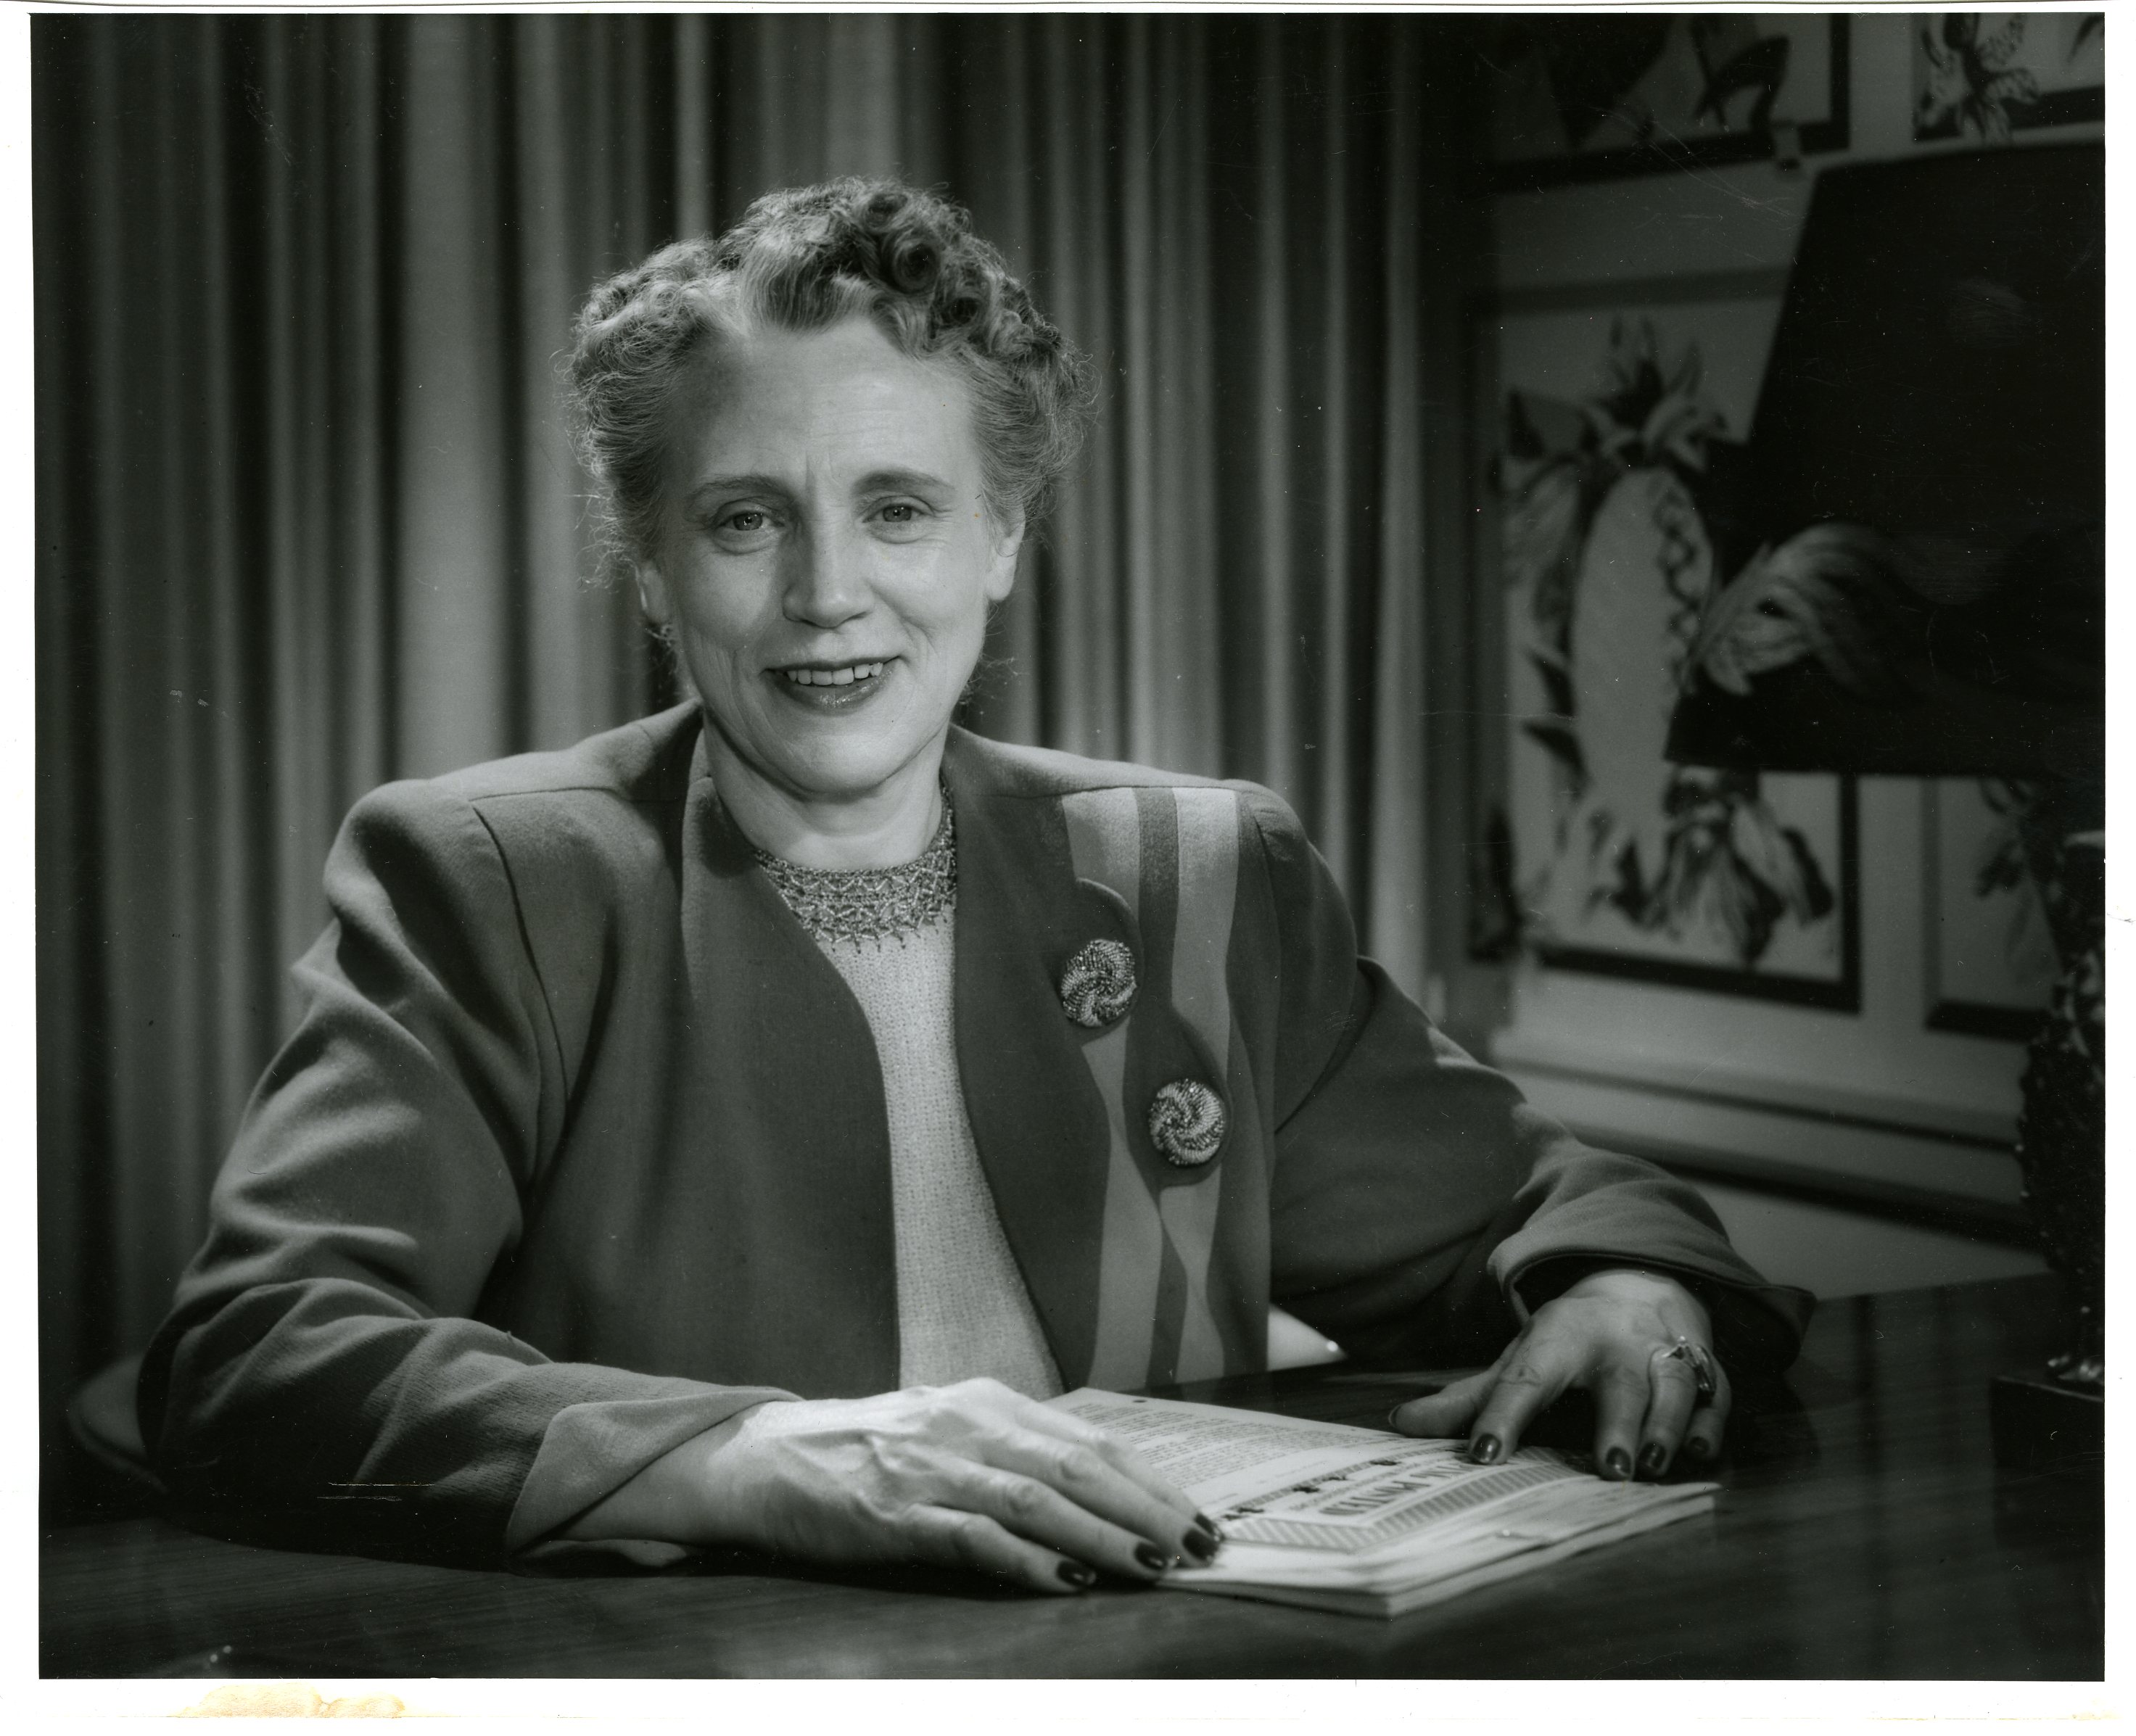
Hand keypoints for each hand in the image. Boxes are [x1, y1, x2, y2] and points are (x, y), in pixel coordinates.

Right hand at [656, 1378, 1218, 1594]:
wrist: (765, 1458)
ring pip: (1032, 1499)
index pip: (1087, 1439)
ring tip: (1151, 1564)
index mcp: (984, 1402)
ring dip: (1100, 1533)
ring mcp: (926, 1468)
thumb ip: (1015, 1455)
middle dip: (1145, 1507)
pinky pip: (968, 1535)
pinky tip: (1064, 1579)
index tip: (1200, 1516)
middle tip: (1199, 1546)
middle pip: (1073, 1465)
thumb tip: (1106, 1494)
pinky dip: (1022, 1557)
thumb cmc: (868, 1452)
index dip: (1150, 1479)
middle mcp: (963, 1425)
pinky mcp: (890, 1514)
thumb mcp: (950, 1434)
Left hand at [1386, 1269, 1729, 1479]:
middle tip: (1610, 1468)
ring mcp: (1664, 1350)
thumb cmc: (1565, 1341)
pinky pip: (1717, 1392)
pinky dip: (1712, 1422)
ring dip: (1668, 1423)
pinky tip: (1703, 1451)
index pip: (1526, 1378)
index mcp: (1557, 1338)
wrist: (1636, 1283)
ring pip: (1675, 1383)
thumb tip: (1398, 1425)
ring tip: (1653, 1464)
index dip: (1503, 1415)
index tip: (1483, 1454)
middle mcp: (1614, 1341)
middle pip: (1619, 1379)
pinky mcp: (1705, 1366)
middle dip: (1618, 1422)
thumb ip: (1464, 1400)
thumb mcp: (1514, 1360)